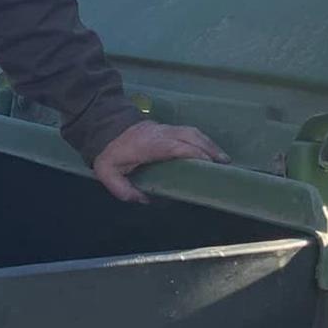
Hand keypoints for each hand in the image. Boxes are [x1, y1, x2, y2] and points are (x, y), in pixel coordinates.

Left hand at [91, 121, 229, 204]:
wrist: (103, 127)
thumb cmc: (109, 152)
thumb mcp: (108, 174)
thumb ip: (124, 190)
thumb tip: (145, 200)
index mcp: (149, 145)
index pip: (176, 146)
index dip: (194, 153)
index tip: (209, 165)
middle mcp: (161, 134)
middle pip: (190, 136)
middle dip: (209, 149)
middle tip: (224, 164)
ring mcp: (164, 128)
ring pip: (192, 131)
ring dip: (209, 143)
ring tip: (223, 159)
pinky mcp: (166, 128)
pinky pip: (188, 131)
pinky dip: (202, 140)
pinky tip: (209, 151)